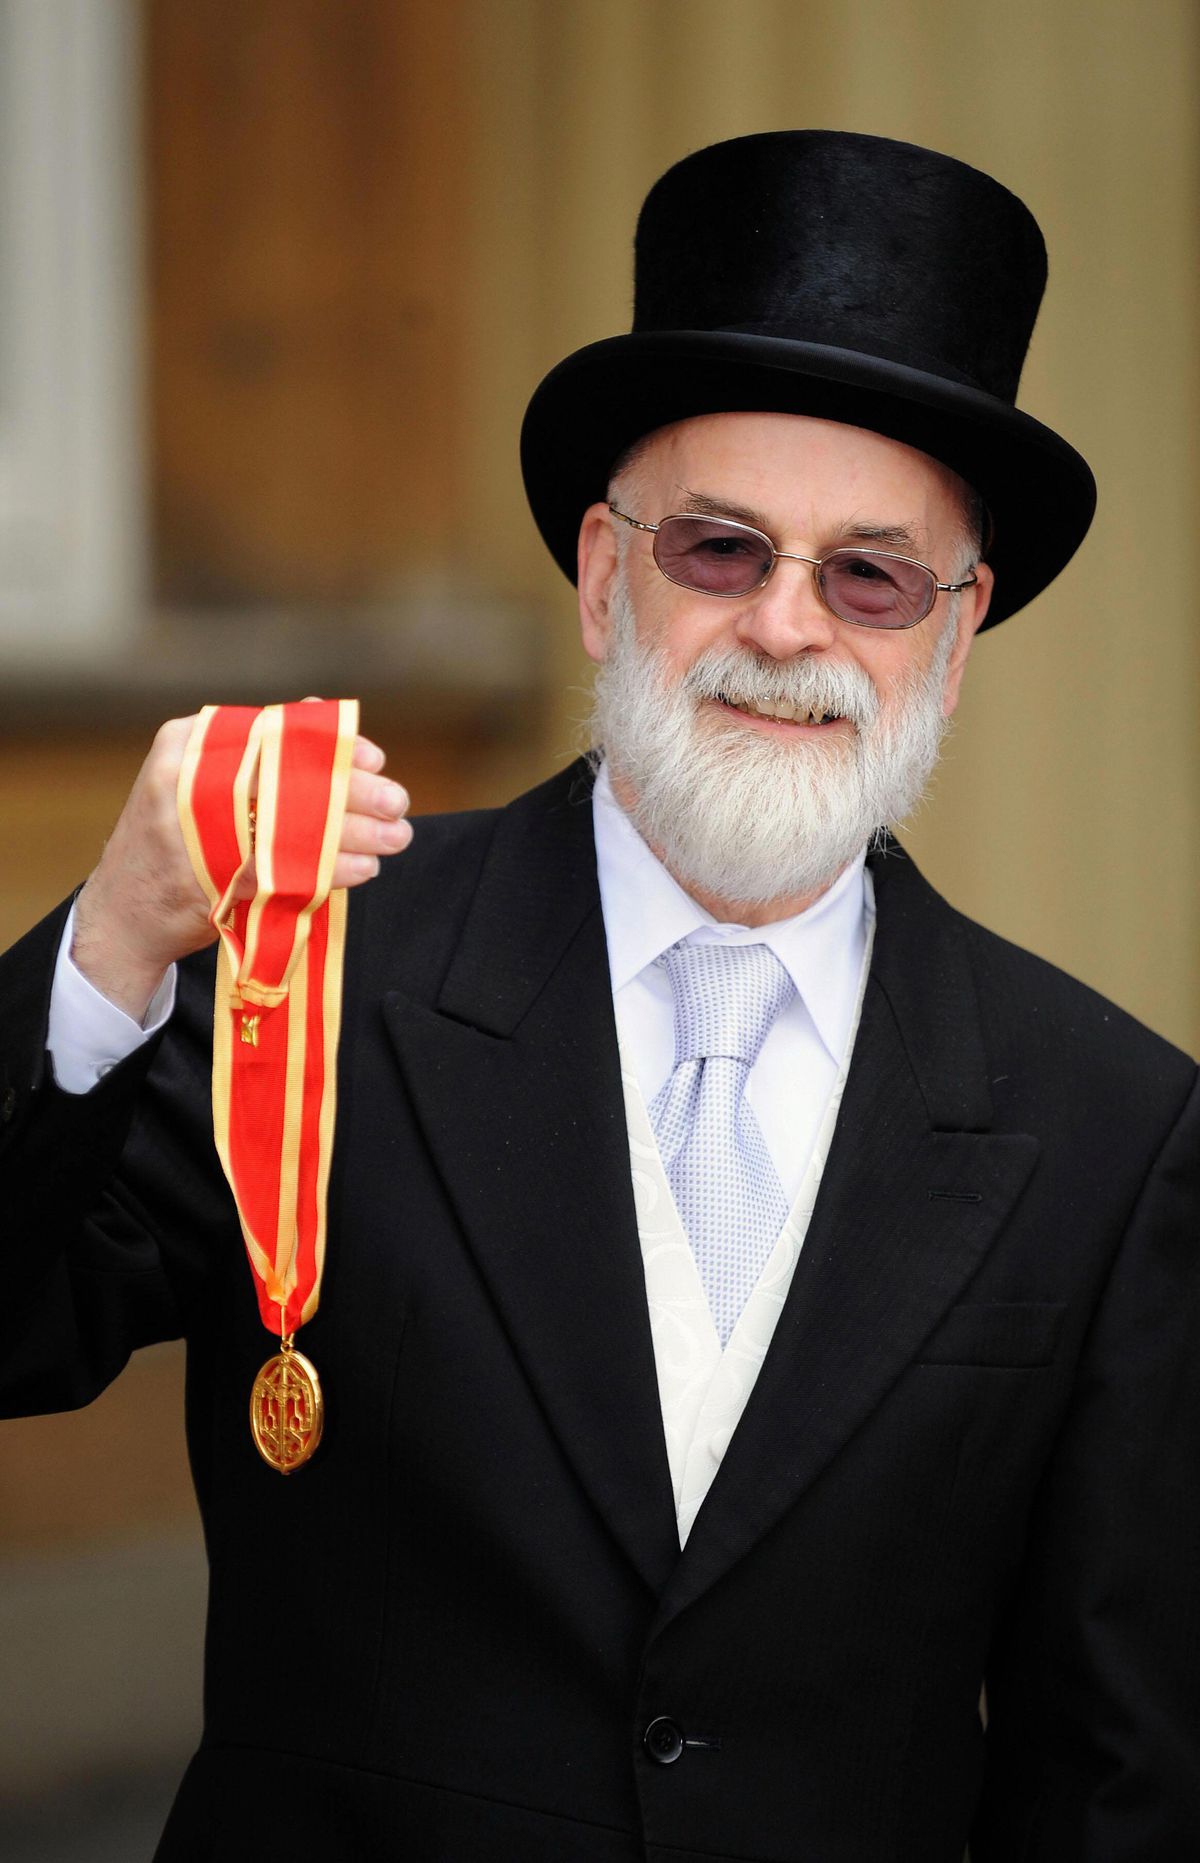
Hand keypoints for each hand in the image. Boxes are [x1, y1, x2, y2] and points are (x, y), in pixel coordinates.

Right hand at [72, 714, 410, 1021]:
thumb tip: (324, 714)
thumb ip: (255, 749)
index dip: (332, 745)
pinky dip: (330, 871)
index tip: (375, 758)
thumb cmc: (179, 836)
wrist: (121, 912)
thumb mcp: (200, 777)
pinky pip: (284, 873)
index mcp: (187, 744)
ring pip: (293, 828)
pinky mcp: (208, 884)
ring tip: (394, 837)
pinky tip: (362, 869)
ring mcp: (192, 835)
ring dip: (354, 834)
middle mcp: (184, 782)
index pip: (273, 733)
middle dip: (354, 791)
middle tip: (398, 802)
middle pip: (288, 779)